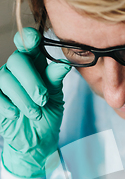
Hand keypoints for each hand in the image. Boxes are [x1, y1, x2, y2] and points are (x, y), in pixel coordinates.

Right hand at [0, 27, 70, 177]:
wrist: (38, 140)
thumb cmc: (47, 114)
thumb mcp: (56, 97)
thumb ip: (56, 79)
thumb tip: (64, 64)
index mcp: (35, 65)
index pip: (28, 45)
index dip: (28, 38)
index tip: (33, 39)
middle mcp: (17, 70)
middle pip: (17, 60)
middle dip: (31, 80)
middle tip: (42, 99)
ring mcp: (4, 83)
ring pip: (6, 78)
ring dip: (23, 98)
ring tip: (36, 114)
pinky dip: (7, 105)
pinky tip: (17, 114)